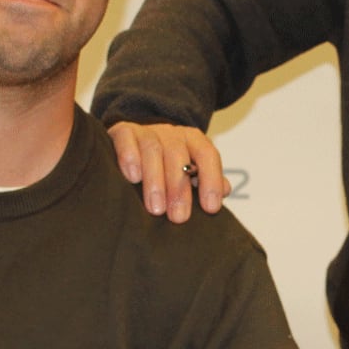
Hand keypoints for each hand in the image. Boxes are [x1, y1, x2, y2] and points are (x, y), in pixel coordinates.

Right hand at [110, 122, 229, 221]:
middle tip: (178, 217)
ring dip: (155, 181)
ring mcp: (146, 131)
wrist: (135, 140)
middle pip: (178, 155)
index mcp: (193, 140)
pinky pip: (127, 139)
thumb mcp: (190, 170)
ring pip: (153, 150)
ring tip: (156, 209)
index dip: (212, 180)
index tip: (210, 208)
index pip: (207, 155)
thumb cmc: (167, 164)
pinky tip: (133, 177)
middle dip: (179, 188)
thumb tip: (225, 190)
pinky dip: (130, 157)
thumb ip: (207, 180)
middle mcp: (171, 133)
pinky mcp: (122, 131)